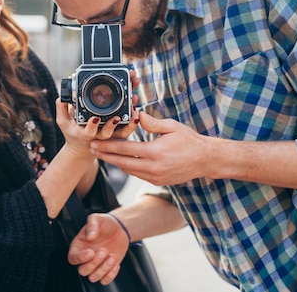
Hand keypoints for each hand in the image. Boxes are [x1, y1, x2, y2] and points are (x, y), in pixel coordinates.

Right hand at [55, 70, 140, 158]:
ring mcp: (110, 136)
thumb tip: (61, 97)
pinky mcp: (118, 134)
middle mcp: (99, 137)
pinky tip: (137, 106)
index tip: (94, 118)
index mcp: (85, 134)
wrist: (83, 147)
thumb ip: (61, 109)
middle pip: (109, 130)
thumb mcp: (63, 122)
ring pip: (122, 131)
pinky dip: (134, 119)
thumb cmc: (73, 132)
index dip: (91, 126)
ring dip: (130, 119)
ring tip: (134, 102)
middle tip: (121, 110)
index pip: (89, 131)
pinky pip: (128, 128)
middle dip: (115, 121)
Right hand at [68, 213, 128, 283]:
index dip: (80, 258)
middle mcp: (85, 258)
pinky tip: (116, 263)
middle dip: (94, 263)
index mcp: (79, 246)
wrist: (119, 228)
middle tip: (104, 250)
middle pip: (83, 271)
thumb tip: (90, 236)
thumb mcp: (97, 218)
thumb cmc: (104, 223)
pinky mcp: (106, 269)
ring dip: (103, 269)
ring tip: (112, 256)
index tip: (91, 252)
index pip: (72, 258)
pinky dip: (111, 275)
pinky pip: (105, 280)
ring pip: (93, 278)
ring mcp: (96, 265)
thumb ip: (92, 225)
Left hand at [89, 111, 216, 184]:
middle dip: (105, 156)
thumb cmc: (189, 140)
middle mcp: (153, 168)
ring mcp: (155, 177)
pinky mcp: (158, 181)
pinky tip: (120, 160)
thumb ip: (152, 123)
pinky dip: (127, 167)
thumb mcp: (172, 127)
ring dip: (114, 162)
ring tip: (102, 154)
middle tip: (92, 149)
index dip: (108, 147)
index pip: (125, 150)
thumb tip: (136, 115)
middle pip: (122, 163)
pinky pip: (137, 174)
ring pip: (128, 170)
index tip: (95, 143)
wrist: (205, 160)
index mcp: (155, 152)